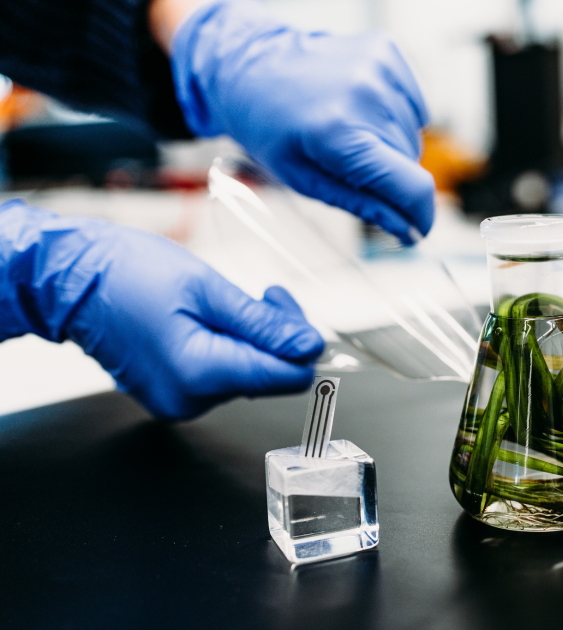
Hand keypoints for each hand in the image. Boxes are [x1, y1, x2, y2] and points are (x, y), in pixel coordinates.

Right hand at [0, 201, 323, 418]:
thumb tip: (310, 346)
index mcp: (201, 375)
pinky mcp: (174, 396)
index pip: (287, 378)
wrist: (70, 281)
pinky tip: (210, 321)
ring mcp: (181, 403)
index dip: (299, 344)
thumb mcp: (208, 288)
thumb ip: (263, 324)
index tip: (284, 307)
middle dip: (276, 336)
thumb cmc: (130, 274)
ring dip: (252, 339)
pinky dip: (229, 348)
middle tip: (262, 294)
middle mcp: (192, 401)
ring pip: (248, 377)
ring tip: (226, 303)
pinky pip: (222, 377)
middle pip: (270, 378)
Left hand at [161, 0, 433, 243]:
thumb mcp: (305, 180)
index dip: (422, 214)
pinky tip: (362, 109)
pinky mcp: (386, 50)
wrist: (250, 67)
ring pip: (414, 133)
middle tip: (350, 163)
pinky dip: (395, 114)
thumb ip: (363, 206)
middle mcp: (364, 94)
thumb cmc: (270, 128)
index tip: (419, 229)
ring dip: (390, 142)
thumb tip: (409, 231)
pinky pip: (413, 103)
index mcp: (338, 133)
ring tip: (350, 130)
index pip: (412, 185)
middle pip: (412, 161)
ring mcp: (377, 67)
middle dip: (390, 174)